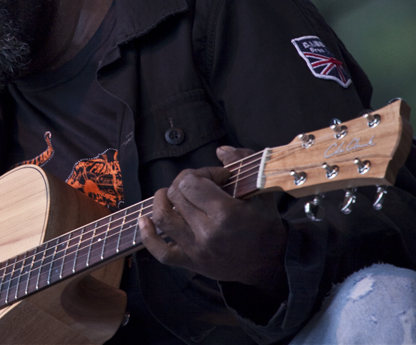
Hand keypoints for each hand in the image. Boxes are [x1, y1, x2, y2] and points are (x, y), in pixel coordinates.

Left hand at [139, 146, 288, 296]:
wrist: (270, 264)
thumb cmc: (265, 226)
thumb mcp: (261, 191)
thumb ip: (243, 163)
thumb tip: (220, 151)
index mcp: (226, 214)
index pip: (192, 182)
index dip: (201, 172)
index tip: (217, 176)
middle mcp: (207, 233)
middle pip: (176, 196)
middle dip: (184, 182)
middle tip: (199, 184)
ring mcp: (197, 249)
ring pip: (163, 218)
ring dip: (161, 201)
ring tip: (170, 194)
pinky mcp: (191, 262)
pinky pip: (161, 252)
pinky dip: (148, 236)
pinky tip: (145, 220)